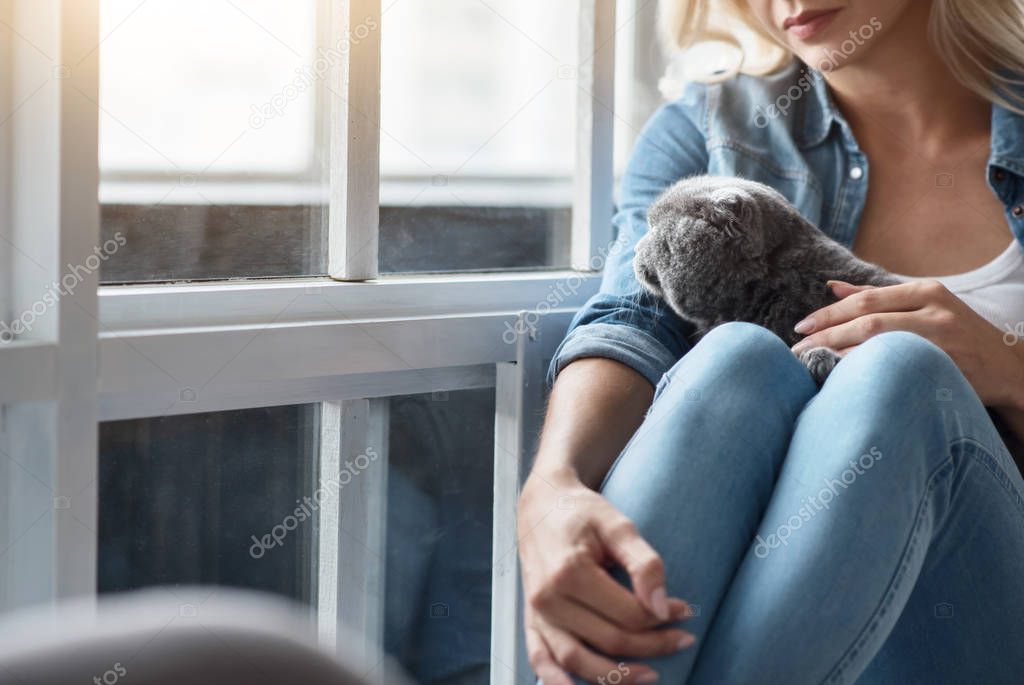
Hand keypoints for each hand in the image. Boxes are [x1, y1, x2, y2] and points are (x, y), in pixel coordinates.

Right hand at [518, 470, 695, 684]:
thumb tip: (661, 606)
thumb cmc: (581, 511)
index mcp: (570, 571)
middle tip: (682, 639)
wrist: (542, 502)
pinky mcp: (530, 617)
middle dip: (651, 645)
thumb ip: (643, 563)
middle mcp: (548, 596)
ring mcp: (536, 611)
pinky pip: (539, 658)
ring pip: (577, 659)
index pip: (627, 614)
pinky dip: (554, 680)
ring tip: (651, 675)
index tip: (685, 610)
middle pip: (608, 639)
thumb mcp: (618, 525)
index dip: (662, 618)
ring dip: (615, 675)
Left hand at [791, 279, 1023, 407]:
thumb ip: (879, 297)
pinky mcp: (946, 366)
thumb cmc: (958, 335)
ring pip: (878, 343)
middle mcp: (935, 310)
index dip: (828, 314)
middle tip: (796, 349)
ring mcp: (942, 339)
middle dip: (826, 335)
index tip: (800, 327)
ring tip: (809, 363)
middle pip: (867, 320)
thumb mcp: (925, 306)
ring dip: (838, 354)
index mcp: (926, 291)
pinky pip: (894, 367)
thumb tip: (832, 286)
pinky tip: (840, 377)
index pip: (865, 300)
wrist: (1009, 367)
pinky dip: (863, 371)